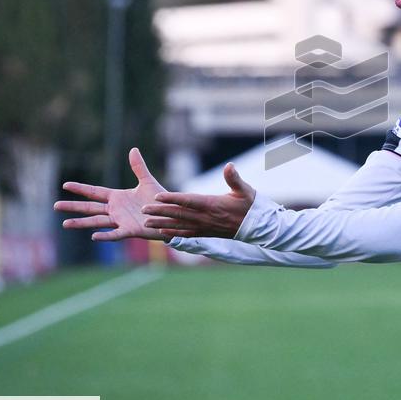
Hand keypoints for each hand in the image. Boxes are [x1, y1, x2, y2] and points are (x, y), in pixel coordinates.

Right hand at [55, 148, 168, 240]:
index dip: (80, 189)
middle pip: (90, 208)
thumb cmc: (158, 199)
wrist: (171, 214)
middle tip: (55, 206)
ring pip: (97, 222)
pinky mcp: (130, 231)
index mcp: (117, 197)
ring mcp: (121, 221)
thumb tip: (133, 149)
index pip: (94, 192)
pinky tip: (93, 237)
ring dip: (82, 223)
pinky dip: (105, 236)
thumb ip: (138, 167)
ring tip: (65, 223)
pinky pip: (115, 234)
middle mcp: (115, 209)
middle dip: (73, 206)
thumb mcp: (147, 181)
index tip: (65, 185)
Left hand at [141, 163, 255, 238]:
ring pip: (179, 225)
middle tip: (143, 209)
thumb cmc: (250, 206)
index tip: (157, 195)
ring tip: (146, 222)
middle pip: (179, 214)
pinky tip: (162, 232)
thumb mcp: (245, 190)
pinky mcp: (205, 233)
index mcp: (212, 205)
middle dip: (160, 211)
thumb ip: (234, 178)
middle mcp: (205, 217)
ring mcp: (204, 227)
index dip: (172, 198)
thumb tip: (229, 165)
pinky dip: (173, 233)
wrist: (257, 227)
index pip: (188, 201)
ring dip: (162, 223)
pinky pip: (186, 234)